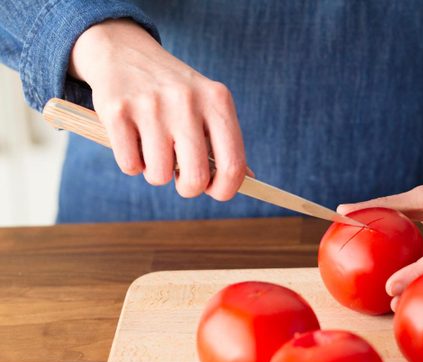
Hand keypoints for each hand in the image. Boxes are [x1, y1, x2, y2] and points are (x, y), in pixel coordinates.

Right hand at [69, 19, 248, 199]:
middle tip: (181, 177)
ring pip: (159, 175)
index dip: (225, 189)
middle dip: (188, 188)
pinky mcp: (116, 110)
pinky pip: (130, 165)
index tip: (214, 190)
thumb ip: (226, 142)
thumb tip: (247, 180)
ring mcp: (150, 105)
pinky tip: (134, 142)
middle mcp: (187, 100)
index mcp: (217, 100)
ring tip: (155, 152)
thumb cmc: (174, 91)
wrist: (123, 50)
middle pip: (196, 177)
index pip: (233, 164)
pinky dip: (132, 164)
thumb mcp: (207, 104)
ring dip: (156, 174)